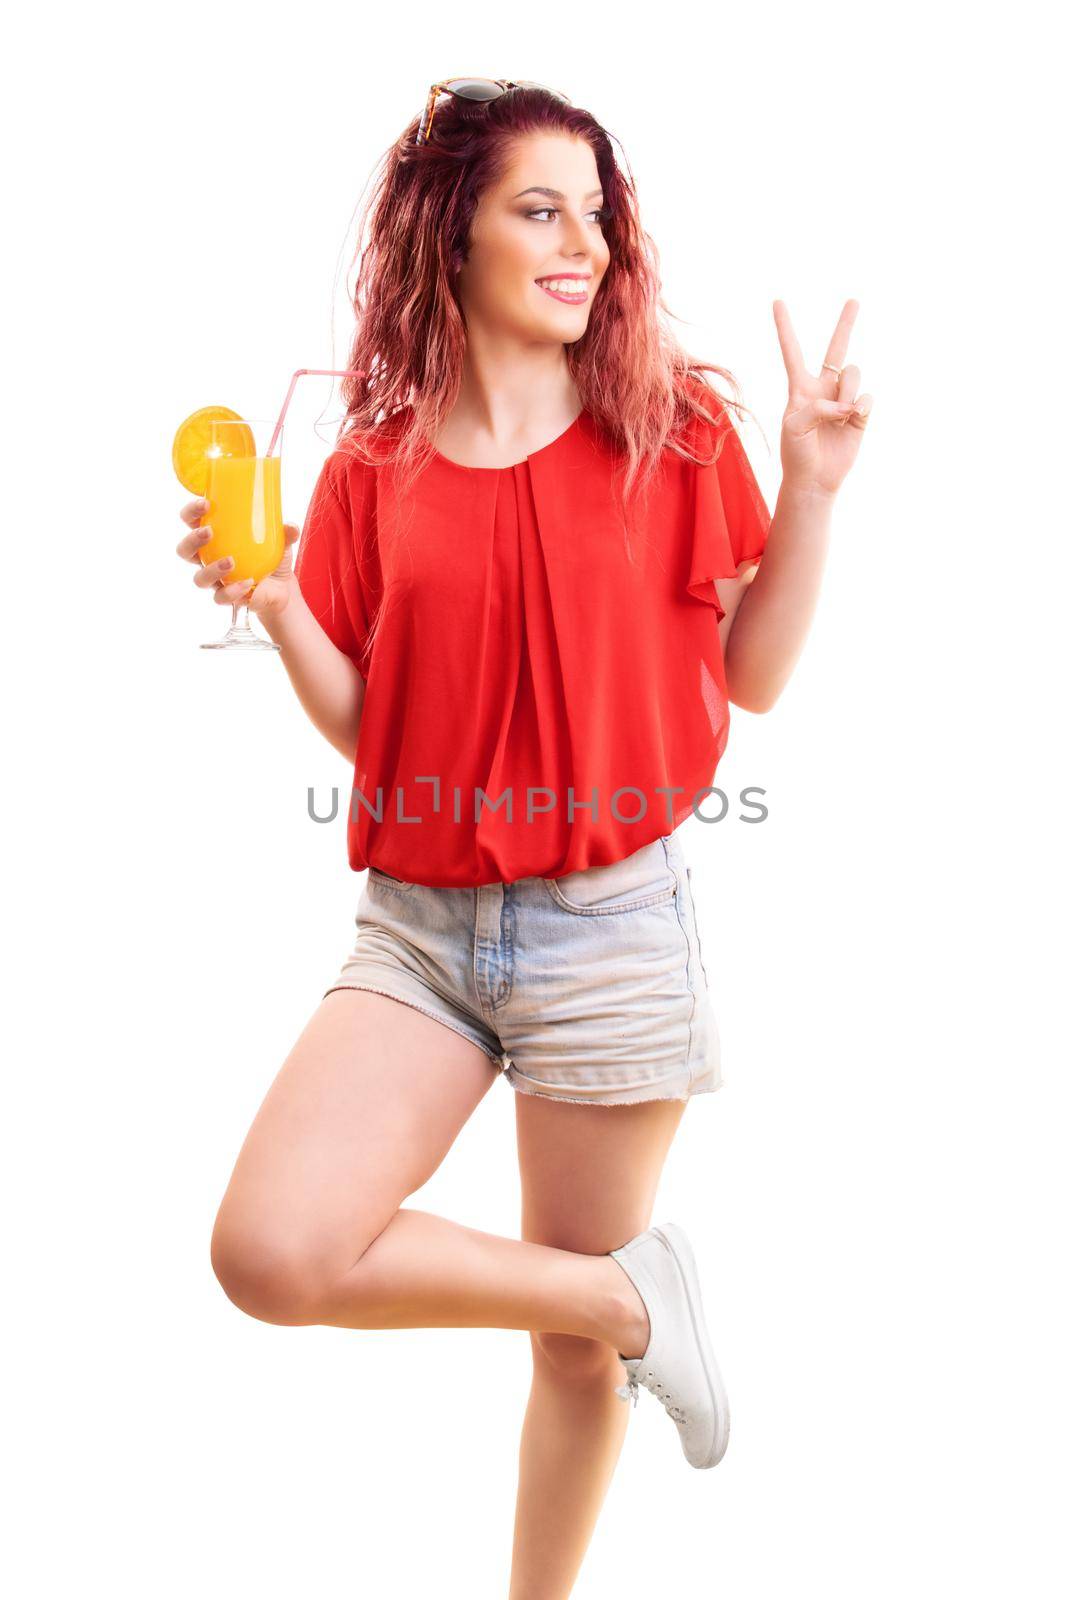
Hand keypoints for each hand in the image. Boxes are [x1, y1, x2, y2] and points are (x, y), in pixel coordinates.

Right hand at [175, 498, 299, 620]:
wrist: (281, 588)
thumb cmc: (270, 556)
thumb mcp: (279, 541)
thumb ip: (284, 532)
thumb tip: (291, 527)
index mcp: (214, 537)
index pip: (191, 521)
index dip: (191, 512)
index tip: (205, 503)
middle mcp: (208, 558)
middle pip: (185, 550)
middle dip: (193, 540)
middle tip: (209, 532)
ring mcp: (215, 579)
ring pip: (199, 577)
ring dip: (213, 569)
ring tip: (231, 561)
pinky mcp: (226, 596)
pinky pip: (221, 596)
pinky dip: (233, 590)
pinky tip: (248, 582)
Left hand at [772, 299, 872, 497]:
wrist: (815, 480)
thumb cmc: (796, 453)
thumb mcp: (795, 426)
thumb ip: (817, 406)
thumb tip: (846, 403)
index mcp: (799, 388)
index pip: (792, 352)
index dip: (785, 327)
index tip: (776, 301)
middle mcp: (823, 388)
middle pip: (836, 349)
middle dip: (846, 324)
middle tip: (854, 300)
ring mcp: (843, 398)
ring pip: (853, 374)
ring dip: (847, 392)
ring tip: (840, 414)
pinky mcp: (860, 413)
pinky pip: (866, 397)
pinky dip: (860, 406)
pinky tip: (853, 418)